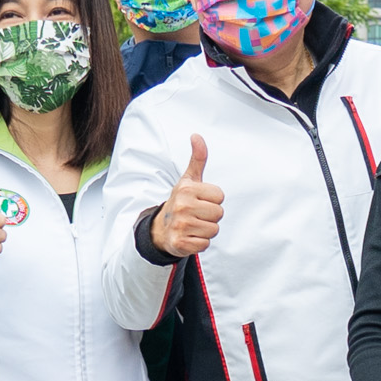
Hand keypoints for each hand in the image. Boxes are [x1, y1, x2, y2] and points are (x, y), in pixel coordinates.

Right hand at [152, 134, 221, 260]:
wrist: (161, 229)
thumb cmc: (181, 202)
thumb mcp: (188, 179)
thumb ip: (197, 159)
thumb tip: (196, 135)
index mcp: (186, 189)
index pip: (220, 196)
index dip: (213, 200)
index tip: (200, 200)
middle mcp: (182, 206)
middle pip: (219, 213)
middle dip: (211, 216)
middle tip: (196, 214)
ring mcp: (180, 225)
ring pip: (214, 230)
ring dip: (206, 230)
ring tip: (193, 225)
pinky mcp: (181, 243)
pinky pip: (205, 244)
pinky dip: (200, 243)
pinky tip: (190, 236)